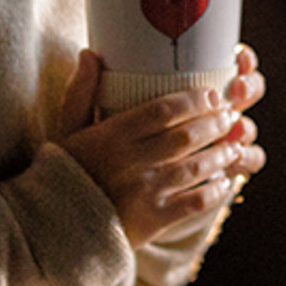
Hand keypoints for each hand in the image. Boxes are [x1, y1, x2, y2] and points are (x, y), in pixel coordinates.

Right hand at [55, 46, 266, 247]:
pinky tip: (222, 181)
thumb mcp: (66, 131)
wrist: (52, 231)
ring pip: (196, 167)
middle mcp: (130, 162)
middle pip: (186, 136)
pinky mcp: (152, 221)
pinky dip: (214, 190)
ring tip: (232, 145)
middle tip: (229, 115)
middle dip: (215, 123)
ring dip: (221, 154)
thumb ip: (80, 93)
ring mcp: (143, 193)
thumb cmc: (62, 174)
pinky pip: (195, 203)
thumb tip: (89, 53)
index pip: (163, 110)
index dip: (194, 100)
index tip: (212, 94)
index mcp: (111, 136)